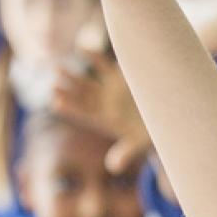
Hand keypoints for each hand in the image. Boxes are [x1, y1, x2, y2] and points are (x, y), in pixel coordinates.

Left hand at [51, 56, 153, 172]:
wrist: (163, 120)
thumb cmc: (149, 135)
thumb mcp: (139, 144)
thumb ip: (125, 153)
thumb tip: (113, 168)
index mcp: (106, 121)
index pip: (84, 113)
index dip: (71, 107)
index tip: (55, 102)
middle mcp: (105, 105)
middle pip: (81, 97)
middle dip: (67, 90)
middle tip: (52, 84)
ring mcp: (110, 90)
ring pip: (88, 82)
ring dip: (73, 76)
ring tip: (57, 68)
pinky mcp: (121, 77)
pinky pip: (104, 65)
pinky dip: (94, 57)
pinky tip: (82, 48)